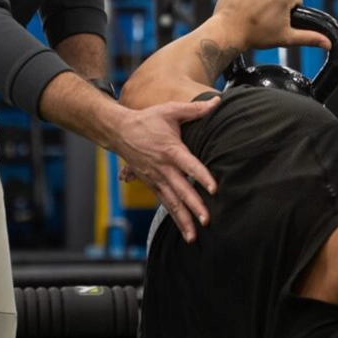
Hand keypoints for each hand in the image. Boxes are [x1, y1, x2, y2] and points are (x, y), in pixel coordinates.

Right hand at [113, 96, 220, 242]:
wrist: (119, 131)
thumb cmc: (147, 120)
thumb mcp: (170, 110)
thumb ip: (195, 109)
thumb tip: (217, 102)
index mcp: (170, 150)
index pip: (189, 165)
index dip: (202, 176)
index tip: (214, 188)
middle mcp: (163, 168)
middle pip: (180, 190)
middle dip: (194, 207)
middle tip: (207, 220)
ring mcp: (155, 179)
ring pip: (171, 202)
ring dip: (182, 219)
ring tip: (194, 236)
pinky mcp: (151, 184)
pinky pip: (164, 203)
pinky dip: (174, 216)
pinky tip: (183, 229)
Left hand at [213, 0, 330, 51]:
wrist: (228, 31)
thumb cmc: (257, 35)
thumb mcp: (286, 38)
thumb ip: (309, 38)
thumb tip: (328, 43)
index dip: (290, 10)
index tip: (280, 20)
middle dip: (274, 4)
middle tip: (265, 20)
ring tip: (253, 14)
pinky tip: (243, 9)